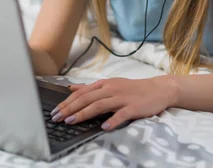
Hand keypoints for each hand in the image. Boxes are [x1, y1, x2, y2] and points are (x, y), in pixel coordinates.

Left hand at [50, 77, 177, 130]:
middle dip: (70, 108)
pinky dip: (112, 121)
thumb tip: (71, 88)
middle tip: (57, 118)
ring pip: (100, 105)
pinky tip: (104, 127)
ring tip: (72, 121)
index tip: (54, 111)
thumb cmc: (132, 89)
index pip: (81, 93)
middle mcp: (111, 89)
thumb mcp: (110, 84)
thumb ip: (90, 88)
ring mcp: (122, 98)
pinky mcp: (134, 107)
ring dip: (84, 113)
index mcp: (104, 84)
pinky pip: (121, 114)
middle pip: (87, 99)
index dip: (67, 102)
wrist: (158, 89)